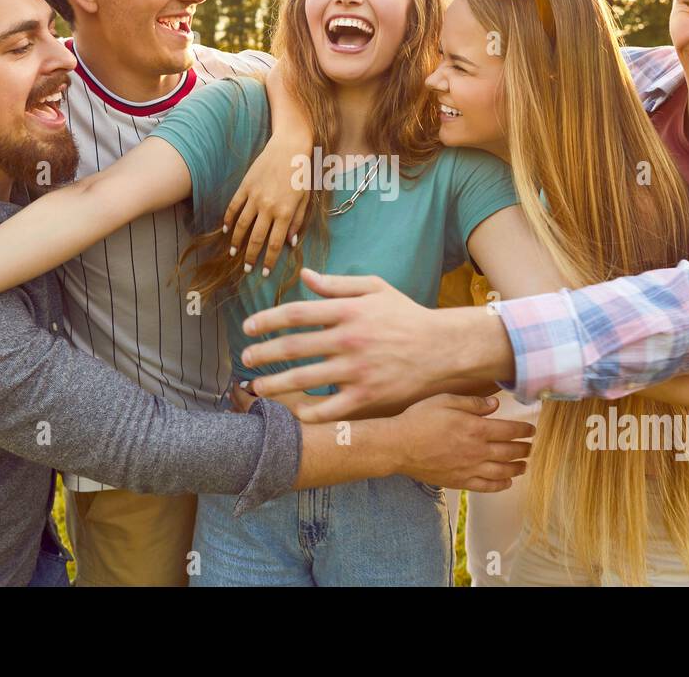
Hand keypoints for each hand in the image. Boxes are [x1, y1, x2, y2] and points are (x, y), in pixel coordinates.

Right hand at [222, 134, 309, 277]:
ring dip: (236, 241)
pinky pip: (234, 206)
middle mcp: (268, 207)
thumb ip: (297, 222)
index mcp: (285, 212)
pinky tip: (225, 229)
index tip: (264, 271)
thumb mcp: (305, 199)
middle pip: (256, 238)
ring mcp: (254, 196)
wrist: (290, 147)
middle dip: (251, 256)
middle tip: (247, 268)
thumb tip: (290, 243)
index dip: (269, 260)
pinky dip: (228, 219)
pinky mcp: (245, 186)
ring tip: (233, 253)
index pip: (274, 243)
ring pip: (241, 225)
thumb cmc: (302, 174)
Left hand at [243, 269, 468, 421]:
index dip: (267, 320)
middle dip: (263, 353)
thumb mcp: (375, 289)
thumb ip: (337, 284)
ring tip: (258, 387)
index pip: (296, 313)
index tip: (248, 328)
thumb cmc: (406, 316)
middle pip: (293, 347)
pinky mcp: (367, 396)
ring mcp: (357, 370)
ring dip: (275, 384)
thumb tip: (304, 276)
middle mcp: (349, 340)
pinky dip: (308, 412)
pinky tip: (294, 412)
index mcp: (348, 311)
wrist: (443, 349)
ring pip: (304, 379)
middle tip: (245, 359)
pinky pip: (329, 408)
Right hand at [393, 394, 532, 491]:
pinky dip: (500, 485)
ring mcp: (469, 468)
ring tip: (524, 465)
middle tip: (530, 447)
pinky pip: (486, 486)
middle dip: (524, 449)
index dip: (524, 430)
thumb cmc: (419, 420)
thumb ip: (473, 403)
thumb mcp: (445, 401)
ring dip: (517, 468)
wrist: (399, 446)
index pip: (510, 430)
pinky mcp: (460, 481)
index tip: (531, 430)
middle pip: (510, 452)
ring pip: (502, 471)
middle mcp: (477, 451)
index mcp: (476, 428)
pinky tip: (507, 482)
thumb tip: (496, 405)